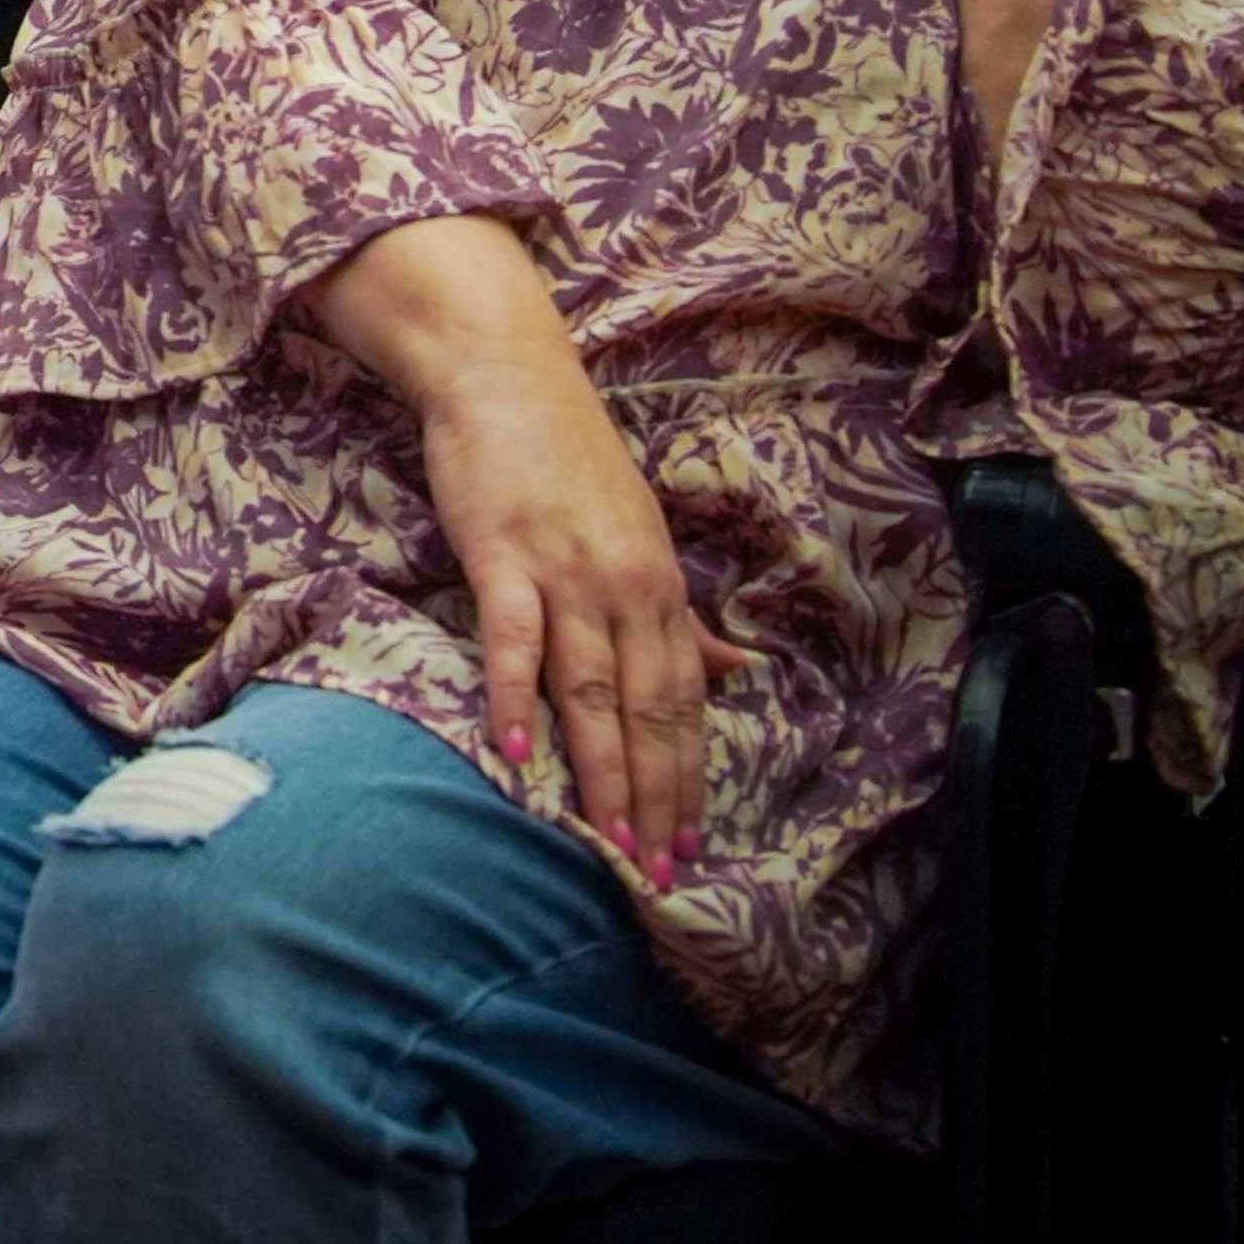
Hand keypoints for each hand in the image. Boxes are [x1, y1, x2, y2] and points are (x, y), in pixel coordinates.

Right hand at [417, 356, 753, 882]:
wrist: (503, 373)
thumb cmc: (562, 456)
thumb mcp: (638, 534)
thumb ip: (681, 614)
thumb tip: (740, 669)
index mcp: (660, 586)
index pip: (686, 699)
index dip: (689, 774)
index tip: (692, 842)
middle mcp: (627, 587)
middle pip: (649, 709)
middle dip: (656, 795)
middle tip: (658, 870)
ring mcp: (566, 574)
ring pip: (593, 689)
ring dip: (603, 770)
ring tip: (607, 840)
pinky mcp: (505, 556)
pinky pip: (514, 640)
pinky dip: (515, 696)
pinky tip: (514, 750)